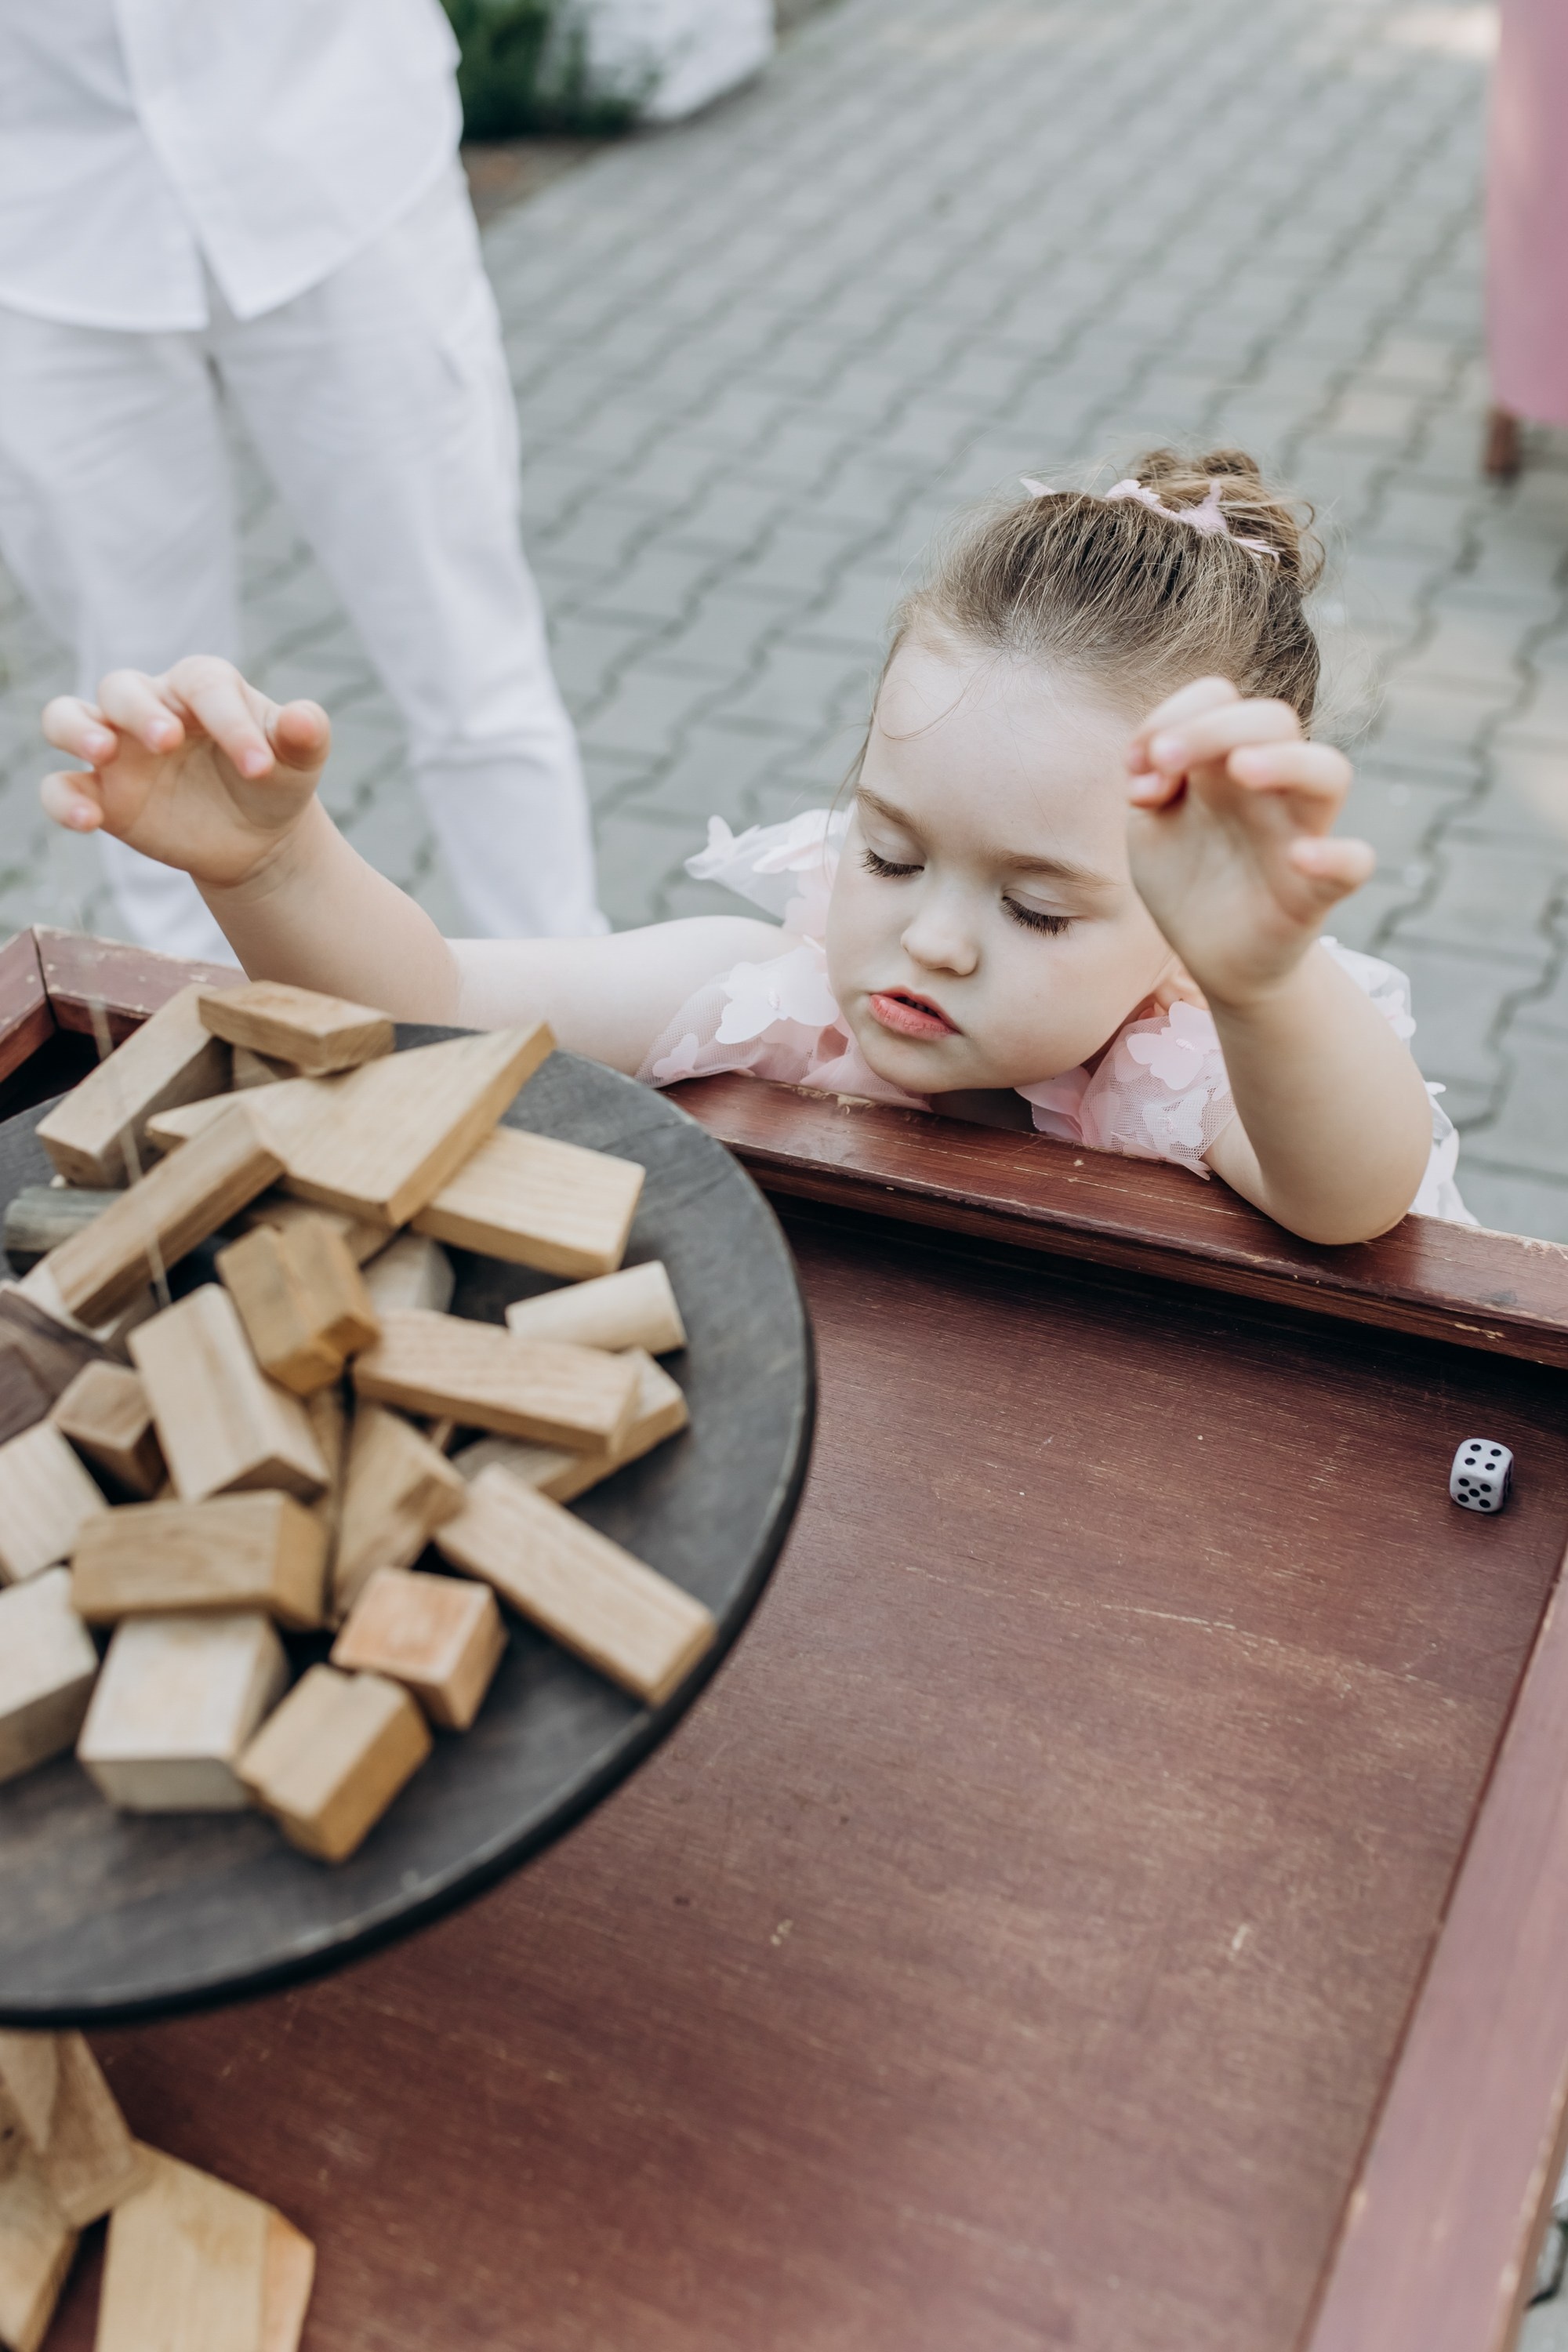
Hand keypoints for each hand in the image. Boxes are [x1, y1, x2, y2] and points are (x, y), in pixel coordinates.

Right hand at [40, 657, 330, 892]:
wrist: (256, 834)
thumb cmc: (273, 780)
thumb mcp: (299, 760)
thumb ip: (304, 735)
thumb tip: (305, 719)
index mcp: (201, 687)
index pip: (204, 686)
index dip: (230, 722)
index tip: (260, 768)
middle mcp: (150, 707)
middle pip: (122, 688)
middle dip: (141, 711)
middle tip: (168, 741)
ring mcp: (117, 749)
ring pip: (66, 716)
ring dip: (76, 729)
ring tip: (102, 752)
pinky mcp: (101, 793)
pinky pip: (59, 786)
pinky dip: (63, 798)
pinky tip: (87, 818)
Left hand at [1124, 677, 1371, 1008]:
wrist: (1212, 955)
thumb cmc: (1188, 876)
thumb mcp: (1152, 827)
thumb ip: (1150, 786)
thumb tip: (1154, 767)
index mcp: (1226, 763)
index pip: (1221, 699)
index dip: (1176, 713)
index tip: (1136, 763)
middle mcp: (1270, 788)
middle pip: (1274, 719)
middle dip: (1214, 727)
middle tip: (1164, 762)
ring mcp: (1299, 834)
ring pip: (1328, 772)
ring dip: (1285, 761)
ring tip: (1239, 769)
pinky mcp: (1316, 892)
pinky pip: (1354, 863)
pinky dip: (1338, 856)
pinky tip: (1300, 857)